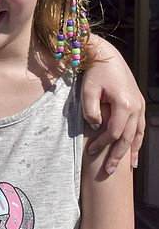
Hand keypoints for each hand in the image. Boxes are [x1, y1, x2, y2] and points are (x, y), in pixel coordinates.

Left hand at [82, 36, 144, 172]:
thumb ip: (90, 110)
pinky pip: (140, 128)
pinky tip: (134, 152)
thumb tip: (96, 127)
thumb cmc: (95, 73)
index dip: (102, 144)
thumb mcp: (87, 90)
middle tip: (108, 171)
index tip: (90, 151)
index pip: (114, 132)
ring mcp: (140, 106)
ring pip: (137, 134)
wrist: (107, 57)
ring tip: (127, 168)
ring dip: (131, 152)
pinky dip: (137, 141)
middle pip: (128, 137)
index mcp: (124, 104)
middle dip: (118, 155)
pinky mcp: (139, 105)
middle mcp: (136, 107)